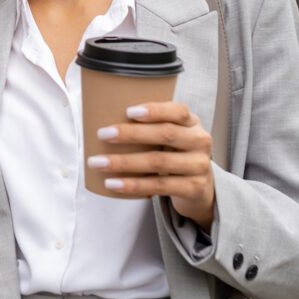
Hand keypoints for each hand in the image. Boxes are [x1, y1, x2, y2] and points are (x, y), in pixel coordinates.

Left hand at [88, 102, 214, 230]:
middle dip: (131, 134)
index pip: (178, 111)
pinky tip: (113, 183)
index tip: (128, 111)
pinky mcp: (194, 188)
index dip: (154, 110)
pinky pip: (159, 186)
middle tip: (102, 134)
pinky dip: (133, 185)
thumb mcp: (171, 135)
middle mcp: (200, 141)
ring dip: (124, 162)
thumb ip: (150, 125)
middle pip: (165, 134)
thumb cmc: (173, 153)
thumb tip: (103, 114)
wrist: (199, 187)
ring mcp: (199, 166)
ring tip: (98, 162)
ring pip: (158, 162)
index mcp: (192, 123)